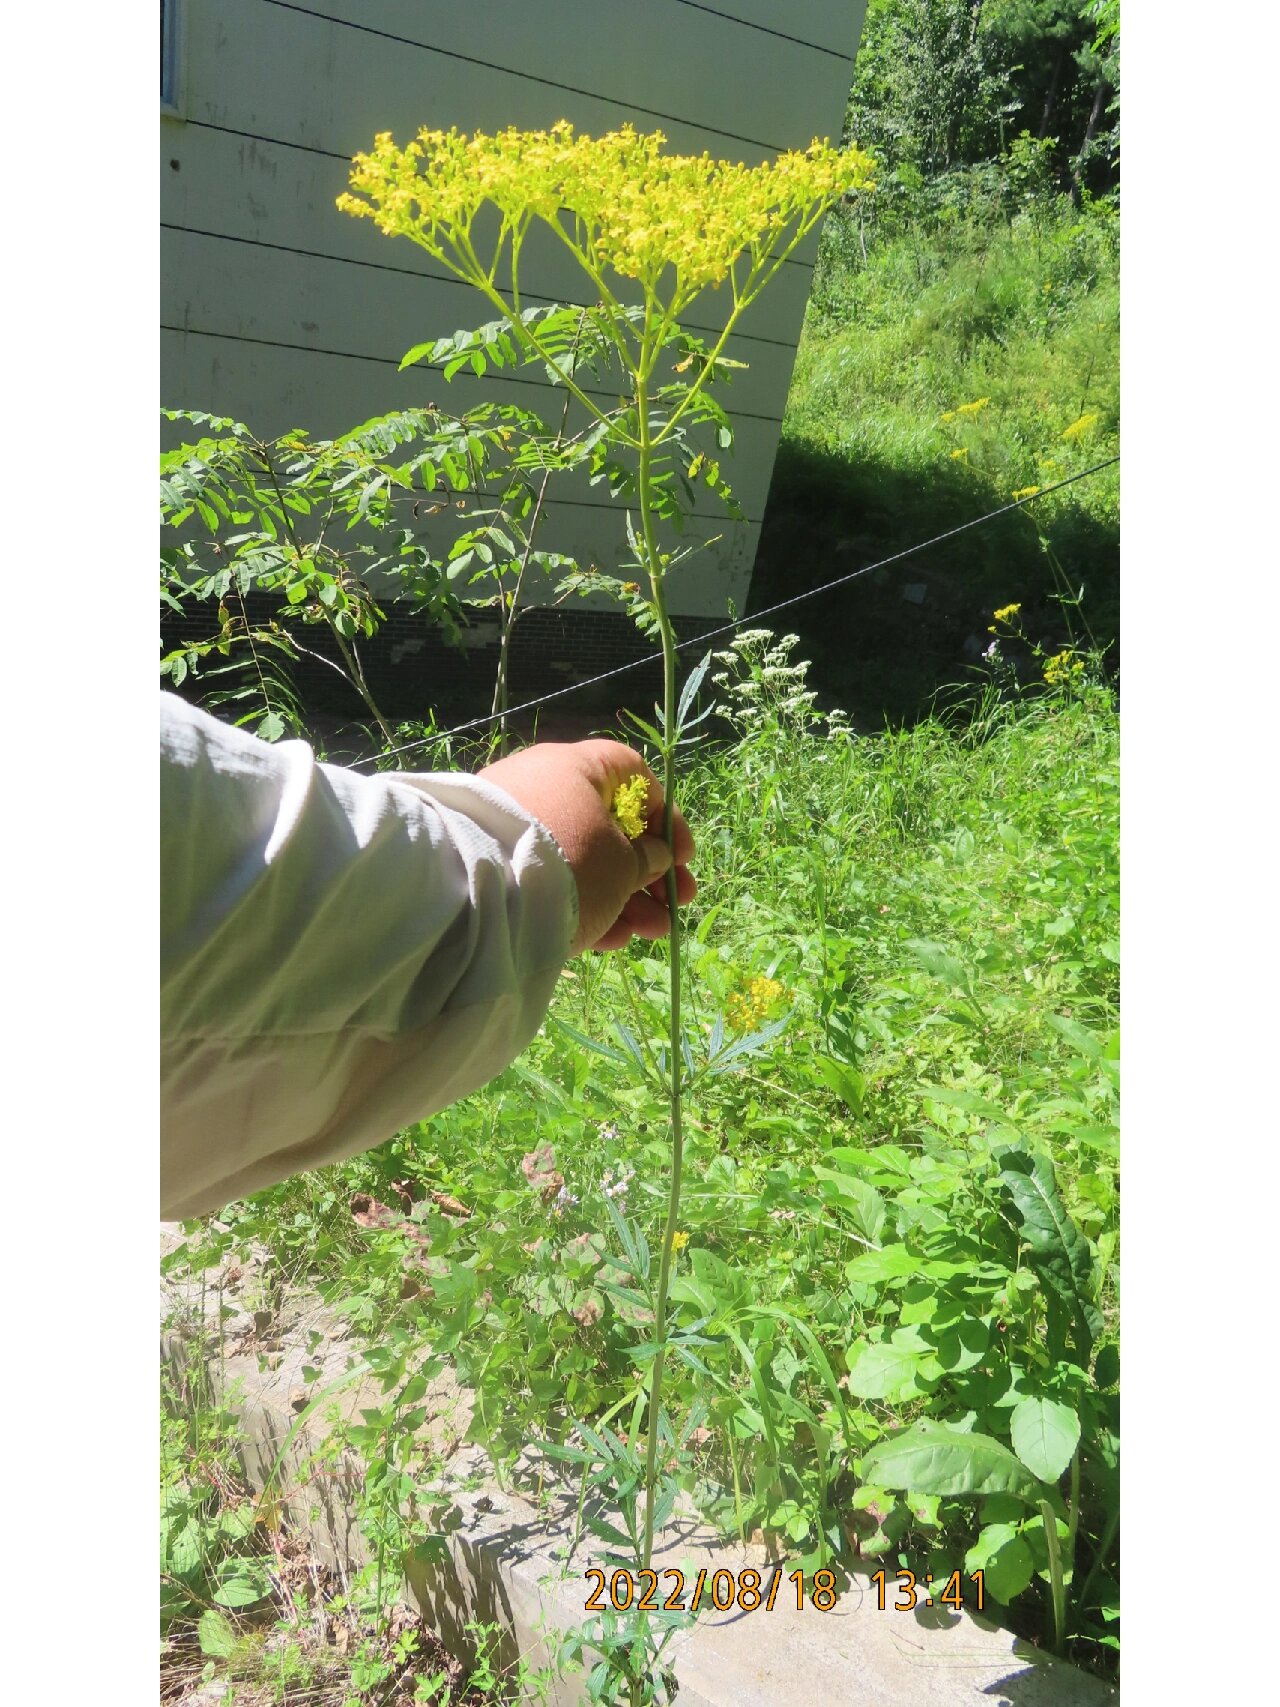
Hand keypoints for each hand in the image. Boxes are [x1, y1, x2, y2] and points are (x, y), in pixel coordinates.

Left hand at [478, 740, 696, 954]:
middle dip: (648, 871)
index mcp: (577, 767)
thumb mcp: (624, 865)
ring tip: (650, 932)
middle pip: (610, 827)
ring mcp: (516, 827)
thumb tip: (654, 855)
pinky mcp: (497, 864)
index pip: (633, 775)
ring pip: (583, 860)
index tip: (682, 856)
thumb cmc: (571, 864)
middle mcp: (544, 786)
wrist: (482, 898)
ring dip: (624, 897)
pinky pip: (551, 880)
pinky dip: (583, 905)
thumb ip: (648, 859)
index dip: (665, 817)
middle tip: (675, 905)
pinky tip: (611, 939)